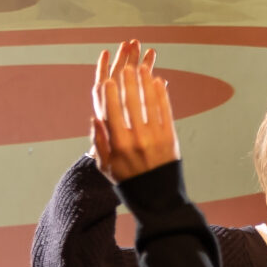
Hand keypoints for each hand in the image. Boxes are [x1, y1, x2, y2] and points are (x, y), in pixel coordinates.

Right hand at [88, 39, 179, 182]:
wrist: (158, 198)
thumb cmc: (127, 180)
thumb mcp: (106, 167)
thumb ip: (98, 143)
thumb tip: (94, 118)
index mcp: (119, 145)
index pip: (113, 113)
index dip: (110, 95)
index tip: (108, 80)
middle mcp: (138, 140)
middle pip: (132, 105)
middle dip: (129, 84)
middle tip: (126, 68)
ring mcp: (156, 138)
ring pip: (150, 105)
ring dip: (146, 84)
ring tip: (142, 69)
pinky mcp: (171, 138)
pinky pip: (166, 112)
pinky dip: (162, 96)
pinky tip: (159, 82)